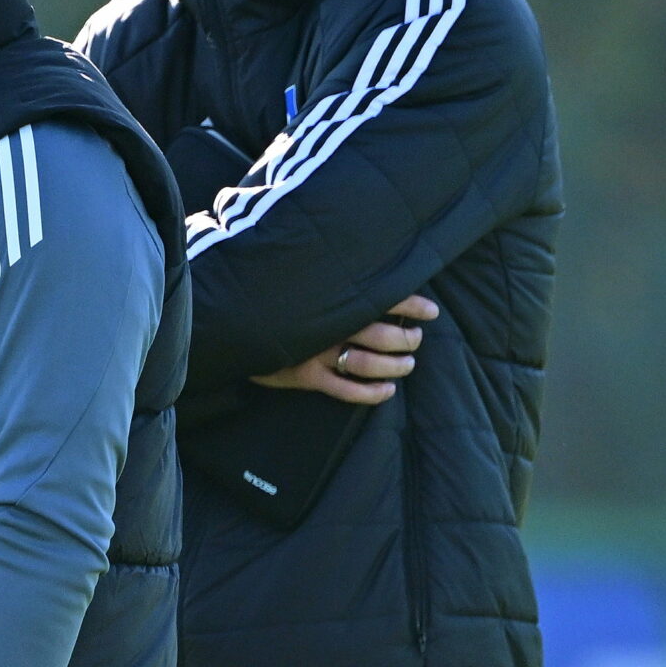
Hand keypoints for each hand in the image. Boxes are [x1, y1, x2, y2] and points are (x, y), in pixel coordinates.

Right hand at [251, 293, 438, 405]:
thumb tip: (364, 272)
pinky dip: (371, 394)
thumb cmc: (273, 301)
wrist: (234, 324)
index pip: (383, 298)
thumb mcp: (300, 283)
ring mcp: (318, 353)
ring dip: (395, 366)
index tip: (431, 311)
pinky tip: (387, 392)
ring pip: (369, 364)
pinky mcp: (307, 377)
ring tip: (407, 364)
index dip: (411, 305)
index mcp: (334, 299)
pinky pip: (346, 391)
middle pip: (382, 335)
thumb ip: (329, 279)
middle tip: (415, 339)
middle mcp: (330, 326)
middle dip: (407, 339)